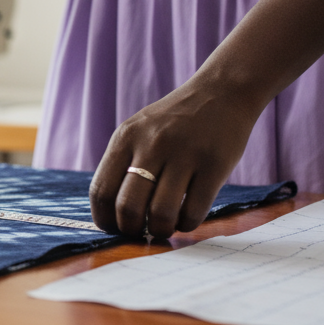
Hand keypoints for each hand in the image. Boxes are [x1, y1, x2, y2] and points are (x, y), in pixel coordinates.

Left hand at [89, 80, 262, 238]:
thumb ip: (123, 164)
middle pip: (128, 207)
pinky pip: (193, 211)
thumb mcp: (139, 131)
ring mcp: (184, 154)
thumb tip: (110, 215)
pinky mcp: (214, 166)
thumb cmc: (175, 122)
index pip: (101, 191)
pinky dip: (187, 224)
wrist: (222, 92)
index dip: (104, 220)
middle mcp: (152, 145)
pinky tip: (186, 218)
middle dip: (131, 230)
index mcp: (126, 138)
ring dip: (160, 230)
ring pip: (160, 213)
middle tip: (140, 232)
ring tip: (164, 227)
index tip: (114, 229)